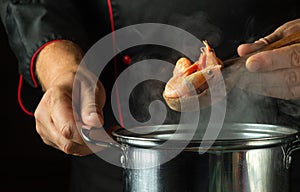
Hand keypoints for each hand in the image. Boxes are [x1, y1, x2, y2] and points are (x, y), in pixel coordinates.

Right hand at [34, 40, 105, 155]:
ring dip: (88, 146)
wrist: (65, 83)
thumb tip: (95, 123)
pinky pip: (67, 148)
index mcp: (54, 100)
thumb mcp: (91, 87)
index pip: (68, 128)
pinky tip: (89, 134)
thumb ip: (92, 106)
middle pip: (68, 143)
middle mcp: (44, 116)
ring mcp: (44, 128)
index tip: (104, 134)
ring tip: (99, 133)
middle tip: (107, 135)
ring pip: (68, 148)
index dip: (88, 136)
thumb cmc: (77, 83)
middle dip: (91, 143)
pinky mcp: (49, 137)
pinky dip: (81, 146)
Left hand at [236, 18, 299, 99]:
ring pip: (287, 90)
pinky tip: (254, 86)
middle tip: (238, 74)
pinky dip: (268, 90)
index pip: (293, 56)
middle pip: (288, 77)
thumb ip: (265, 43)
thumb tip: (243, 50)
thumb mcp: (288, 32)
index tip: (250, 63)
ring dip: (261, 86)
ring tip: (241, 81)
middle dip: (260, 77)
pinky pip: (287, 94)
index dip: (270, 61)